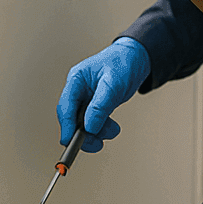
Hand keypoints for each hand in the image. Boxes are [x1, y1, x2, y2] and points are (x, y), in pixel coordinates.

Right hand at [56, 37, 151, 152]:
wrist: (136, 58)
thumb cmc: (123, 63)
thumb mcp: (113, 83)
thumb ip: (101, 105)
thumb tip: (89, 127)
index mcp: (77, 79)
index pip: (65, 106)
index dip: (66, 126)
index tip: (69, 141)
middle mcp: (78, 90)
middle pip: (71, 118)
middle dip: (83, 133)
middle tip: (95, 144)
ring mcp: (86, 99)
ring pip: (83, 124)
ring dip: (96, 132)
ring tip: (112, 131)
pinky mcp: (96, 106)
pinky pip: (94, 123)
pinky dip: (102, 129)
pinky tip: (112, 129)